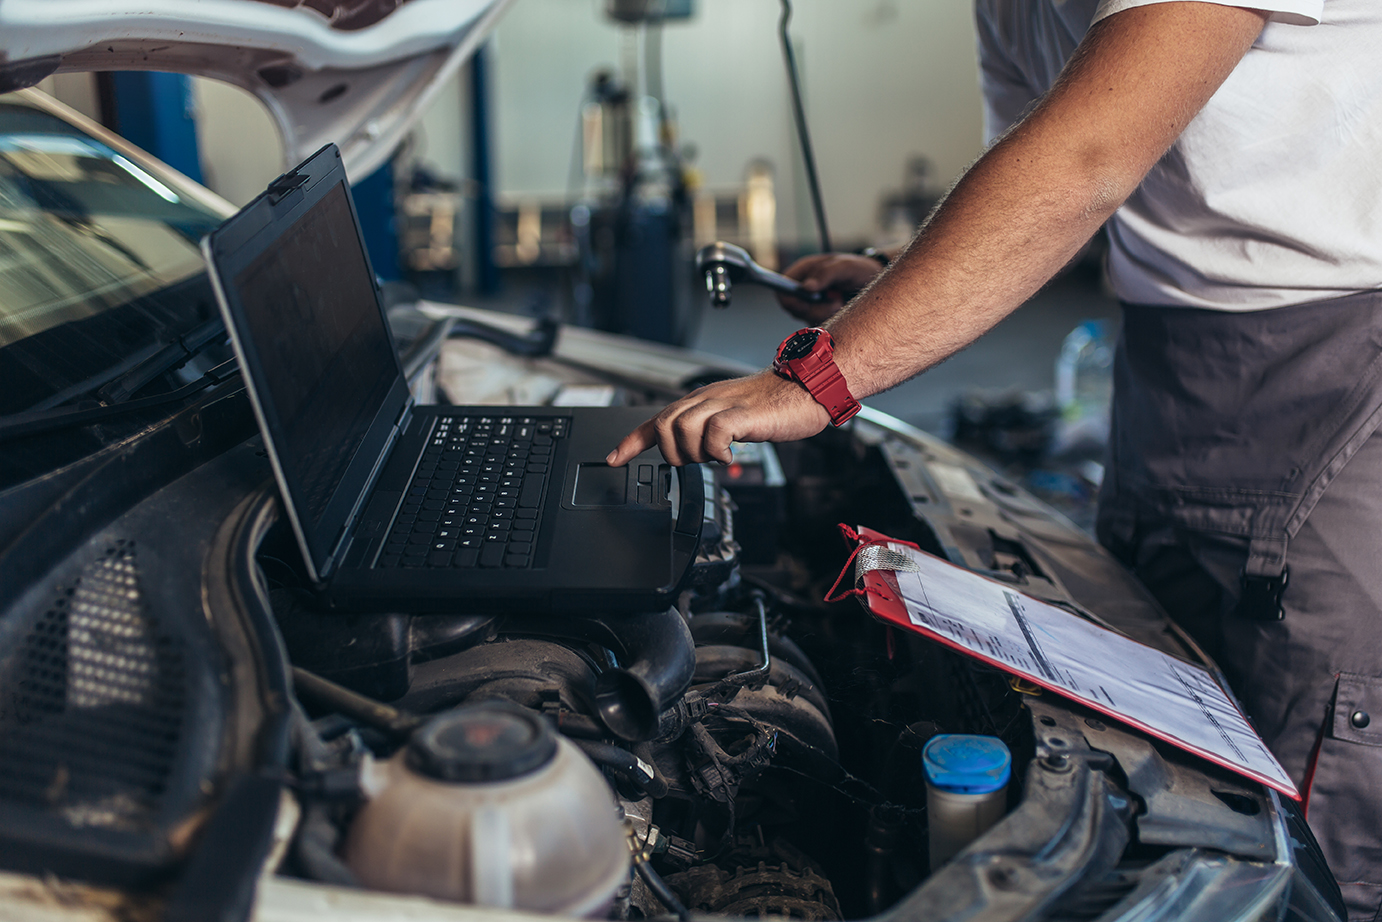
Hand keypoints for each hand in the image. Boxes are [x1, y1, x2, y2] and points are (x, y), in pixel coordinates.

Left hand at [607, 371, 831, 466]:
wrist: (806, 388)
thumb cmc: (775, 404)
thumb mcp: (732, 416)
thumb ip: (709, 429)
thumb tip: (695, 450)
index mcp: (700, 401)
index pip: (656, 420)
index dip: (631, 442)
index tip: (614, 458)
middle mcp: (705, 400)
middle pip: (663, 426)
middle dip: (673, 454)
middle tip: (698, 460)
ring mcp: (722, 404)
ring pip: (681, 430)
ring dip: (696, 453)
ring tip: (718, 455)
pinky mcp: (741, 414)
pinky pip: (712, 433)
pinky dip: (717, 451)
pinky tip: (730, 453)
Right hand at [777, 253, 884, 324]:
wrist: (873, 284)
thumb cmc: (858, 269)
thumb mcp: (845, 266)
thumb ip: (826, 273)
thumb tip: (806, 287)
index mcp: (802, 272)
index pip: (781, 289)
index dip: (789, 298)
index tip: (806, 302)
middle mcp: (803, 290)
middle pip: (794, 309)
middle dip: (815, 309)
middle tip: (835, 301)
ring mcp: (811, 306)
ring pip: (807, 320)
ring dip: (826, 315)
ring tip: (841, 302)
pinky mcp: (820, 318)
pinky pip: (819, 327)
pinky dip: (832, 321)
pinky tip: (841, 310)